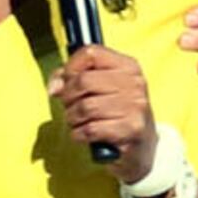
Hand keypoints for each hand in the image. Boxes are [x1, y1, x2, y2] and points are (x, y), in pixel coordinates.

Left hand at [49, 43, 155, 175]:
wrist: (143, 145)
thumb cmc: (117, 113)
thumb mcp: (102, 88)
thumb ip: (74, 78)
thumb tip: (55, 86)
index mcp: (128, 66)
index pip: (91, 53)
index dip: (71, 67)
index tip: (66, 81)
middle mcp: (134, 83)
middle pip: (84, 81)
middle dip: (68, 96)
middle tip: (70, 106)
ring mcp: (135, 106)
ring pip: (85, 107)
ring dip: (72, 118)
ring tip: (77, 122)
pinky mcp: (131, 129)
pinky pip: (90, 129)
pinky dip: (79, 134)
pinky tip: (83, 135)